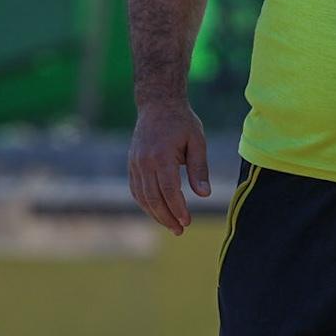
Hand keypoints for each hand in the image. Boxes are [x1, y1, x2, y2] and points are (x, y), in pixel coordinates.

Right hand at [127, 100, 208, 234]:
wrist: (157, 104)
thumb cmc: (182, 122)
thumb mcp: (197, 141)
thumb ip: (200, 169)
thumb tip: (204, 195)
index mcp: (161, 156)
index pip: (168, 190)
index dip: (177, 208)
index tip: (187, 222)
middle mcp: (144, 162)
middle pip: (153, 197)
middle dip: (166, 217)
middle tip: (180, 230)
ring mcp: (135, 163)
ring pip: (142, 196)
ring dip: (155, 214)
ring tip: (171, 225)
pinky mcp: (131, 164)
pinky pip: (136, 189)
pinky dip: (145, 203)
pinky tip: (158, 211)